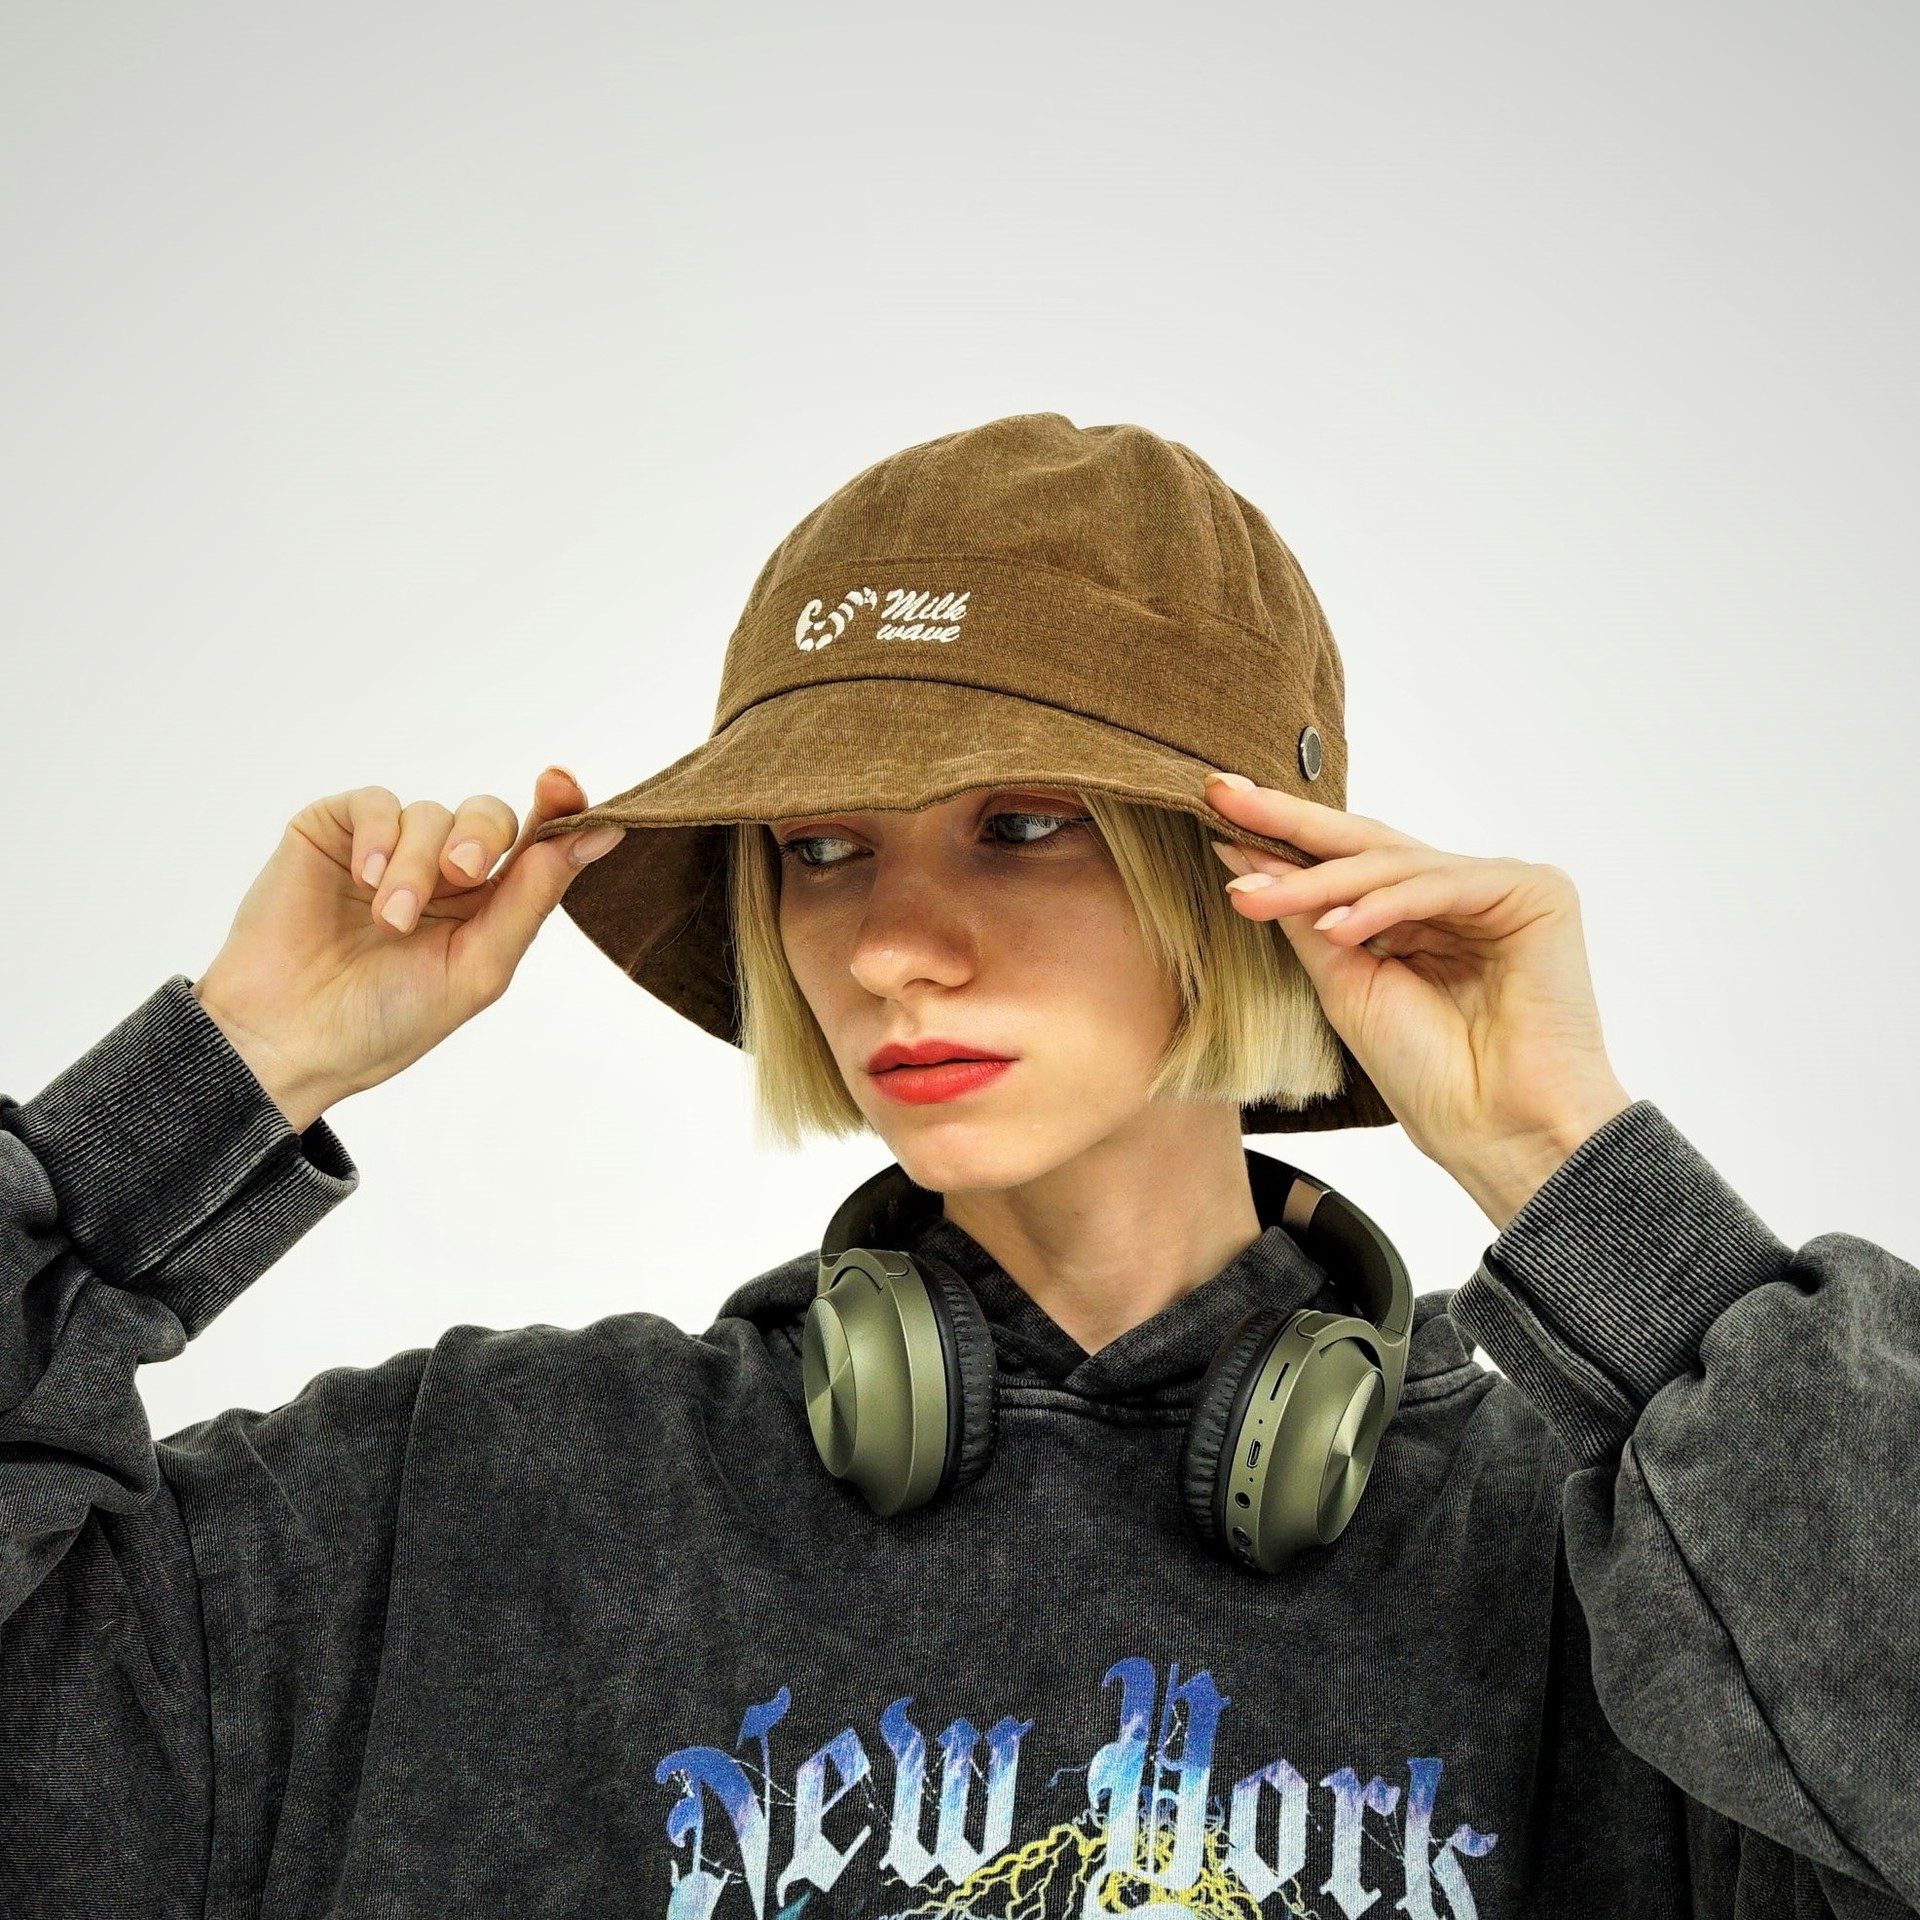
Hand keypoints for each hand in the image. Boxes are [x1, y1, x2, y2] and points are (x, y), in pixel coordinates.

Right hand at [191, 768, 624, 1132]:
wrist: (291, 1039)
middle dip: (483, 839)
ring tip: (391, 920)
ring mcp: (388, 848)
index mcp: (486, 905)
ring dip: (417, 864)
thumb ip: (535, 898)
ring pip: (431, 814)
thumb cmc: (388, 1019)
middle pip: (489, 816)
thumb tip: (601, 835)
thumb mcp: (479, 966)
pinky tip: (366, 880)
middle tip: (464, 873)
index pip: (536, 843)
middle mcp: (442, 870)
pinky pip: (376, 804)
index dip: (559, 809)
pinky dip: (380, 838)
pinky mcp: (333, 833)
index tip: (565, 785)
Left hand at [1206, 774, 1632, 1227]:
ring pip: (1392, 865)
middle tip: (1222, 794)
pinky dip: (1383, 905)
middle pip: (1364, 845)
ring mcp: (1496, 889)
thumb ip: (1303, 918)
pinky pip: (1439, 885)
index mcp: (1414, 915)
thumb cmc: (1427, 1071)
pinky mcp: (1535, 892)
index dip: (1278, 838)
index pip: (1341, 864)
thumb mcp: (1342, 982)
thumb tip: (1242, 860)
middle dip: (1287, 820)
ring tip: (1254, 896)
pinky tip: (1336, 928)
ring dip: (1317, 882)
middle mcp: (1455, 894)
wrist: (1495, 1128)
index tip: (1213, 810)